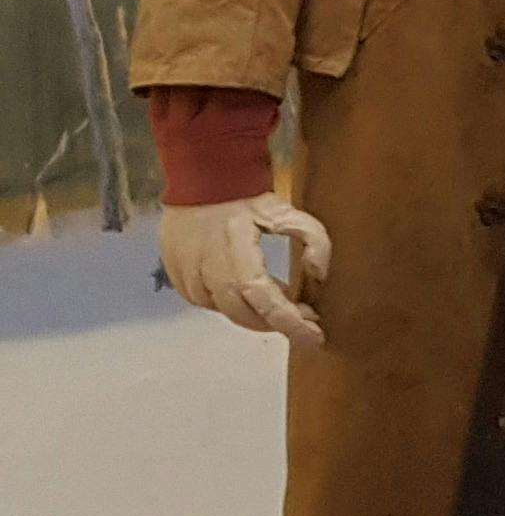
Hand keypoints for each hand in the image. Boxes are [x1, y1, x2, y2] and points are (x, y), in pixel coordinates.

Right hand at [159, 194, 333, 348]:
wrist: (203, 179)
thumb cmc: (250, 198)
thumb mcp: (290, 213)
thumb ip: (315, 240)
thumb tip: (318, 274)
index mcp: (236, 249)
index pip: (263, 297)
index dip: (288, 321)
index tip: (314, 336)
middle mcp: (205, 267)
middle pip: (242, 313)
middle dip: (275, 323)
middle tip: (302, 320)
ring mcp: (185, 273)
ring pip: (223, 311)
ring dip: (253, 315)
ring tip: (278, 304)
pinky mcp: (175, 275)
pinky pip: (205, 302)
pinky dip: (230, 305)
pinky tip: (247, 296)